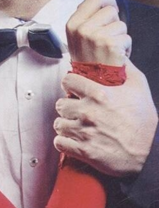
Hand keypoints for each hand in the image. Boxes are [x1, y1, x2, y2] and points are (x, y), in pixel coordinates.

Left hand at [54, 60, 157, 175]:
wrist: (150, 152)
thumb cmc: (145, 121)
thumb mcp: (139, 87)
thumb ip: (126, 68)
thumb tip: (119, 54)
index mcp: (99, 94)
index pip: (67, 81)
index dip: (70, 84)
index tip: (73, 89)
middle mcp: (88, 112)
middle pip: (59, 104)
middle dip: (67, 106)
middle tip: (76, 110)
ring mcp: (84, 133)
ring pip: (58, 124)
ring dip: (65, 124)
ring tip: (75, 125)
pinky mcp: (83, 151)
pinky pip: (59, 143)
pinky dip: (64, 142)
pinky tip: (72, 140)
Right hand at [66, 0, 130, 64]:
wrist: (92, 80)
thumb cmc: (88, 55)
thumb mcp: (79, 31)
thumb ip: (86, 9)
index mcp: (73, 23)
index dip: (107, 3)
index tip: (109, 11)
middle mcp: (82, 29)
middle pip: (110, 10)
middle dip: (114, 22)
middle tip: (107, 36)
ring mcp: (96, 37)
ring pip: (121, 24)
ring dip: (120, 36)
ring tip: (110, 47)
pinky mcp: (110, 45)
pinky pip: (127, 37)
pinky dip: (126, 48)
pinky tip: (116, 55)